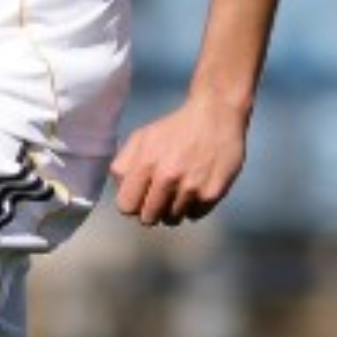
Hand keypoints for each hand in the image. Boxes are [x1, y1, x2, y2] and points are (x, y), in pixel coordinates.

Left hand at [110, 95, 248, 226]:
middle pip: (148, 218)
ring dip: (171, 209)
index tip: (137, 199)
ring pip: (172, 219)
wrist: (215, 117)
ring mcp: (192, 188)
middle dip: (149, 210)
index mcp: (145, 163)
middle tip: (157, 197)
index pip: (126, 206)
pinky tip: (193, 190)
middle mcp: (168, 178)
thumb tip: (121, 191)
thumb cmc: (174, 128)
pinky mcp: (213, 194)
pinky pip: (194, 216)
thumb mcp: (140, 138)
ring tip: (177, 190)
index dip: (130, 205)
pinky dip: (191, 207)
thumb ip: (124, 164)